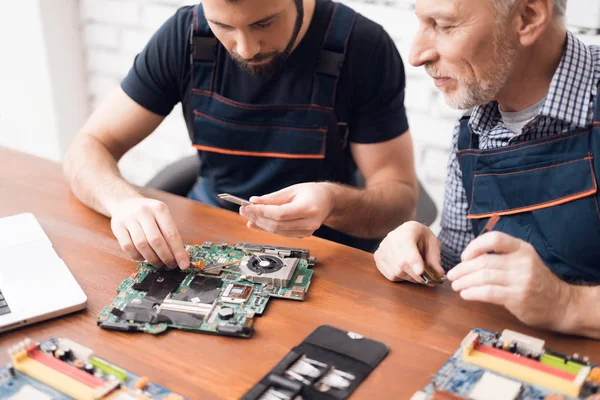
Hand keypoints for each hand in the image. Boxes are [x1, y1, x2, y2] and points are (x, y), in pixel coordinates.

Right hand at [109, 197, 189, 268]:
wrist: (124, 203)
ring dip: (152, 259)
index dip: (178, 252)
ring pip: (141, 245)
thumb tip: (181, 257)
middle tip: (171, 265)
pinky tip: (143, 258)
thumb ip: (170, 234)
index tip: (184, 264)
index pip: (171, 233)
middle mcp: (144, 212)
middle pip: (156, 240)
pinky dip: (137, 256)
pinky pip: (127, 247)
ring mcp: (129, 219)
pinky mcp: (117, 227)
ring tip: (158, 263)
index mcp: (159, 208)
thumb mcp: (162, 216)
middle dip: (165, 257)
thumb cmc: (149, 214)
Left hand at [238, 183, 333, 237]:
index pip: (280, 214)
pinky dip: (267, 228)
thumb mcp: (292, 189)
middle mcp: (309, 223)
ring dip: (260, 224)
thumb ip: (273, 198)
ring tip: (247, 216)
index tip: (247, 207)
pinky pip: (281, 233)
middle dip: (257, 218)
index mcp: (308, 208)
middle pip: (277, 225)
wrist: (328, 201)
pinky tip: (257, 222)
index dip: (261, 211)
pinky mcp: (302, 235)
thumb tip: (254, 202)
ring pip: (277, 231)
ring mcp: (307, 232)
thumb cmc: (312, 192)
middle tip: (243, 210)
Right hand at [374, 221, 443, 284]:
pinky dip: (401, 278)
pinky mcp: (378, 258)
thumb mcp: (433, 244)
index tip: (421, 272)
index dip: (413, 260)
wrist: (409, 234)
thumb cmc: (422, 238)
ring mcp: (382, 248)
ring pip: (396, 272)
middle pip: (401, 263)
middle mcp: (391, 238)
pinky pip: (390, 275)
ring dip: (410, 278)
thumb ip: (435, 259)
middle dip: (417, 276)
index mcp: (408, 230)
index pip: (407, 246)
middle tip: (429, 280)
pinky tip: (407, 272)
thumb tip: (438, 274)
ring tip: (419, 275)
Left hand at [448, 232, 571, 328]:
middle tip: (452, 275)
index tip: (464, 256)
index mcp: (522, 248)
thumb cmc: (536, 282)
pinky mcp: (518, 297)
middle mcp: (522, 262)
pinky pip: (488, 292)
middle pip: (484, 261)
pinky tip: (465, 294)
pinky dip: (472, 293)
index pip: (495, 238)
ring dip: (464, 281)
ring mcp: (521, 280)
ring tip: (455, 285)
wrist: (561, 304)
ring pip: (483, 277)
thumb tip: (468, 259)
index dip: (475, 245)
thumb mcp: (524, 261)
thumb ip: (501, 257)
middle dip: (463, 268)